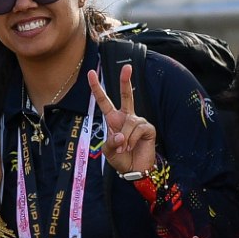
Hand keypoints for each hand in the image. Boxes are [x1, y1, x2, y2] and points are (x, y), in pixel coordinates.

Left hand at [89, 61, 156, 178]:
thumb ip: (110, 142)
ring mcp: (138, 122)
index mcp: (114, 119)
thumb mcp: (108, 151)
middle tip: (127, 67)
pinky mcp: (148, 128)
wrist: (134, 170)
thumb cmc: (120, 159)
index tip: (90, 73)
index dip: (97, 87)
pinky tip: (132, 147)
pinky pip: (138, 130)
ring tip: (124, 149)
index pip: (104, 101)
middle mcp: (127, 117)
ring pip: (129, 123)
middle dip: (126, 81)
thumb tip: (120, 136)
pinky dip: (132, 141)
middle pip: (127, 95)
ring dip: (124, 139)